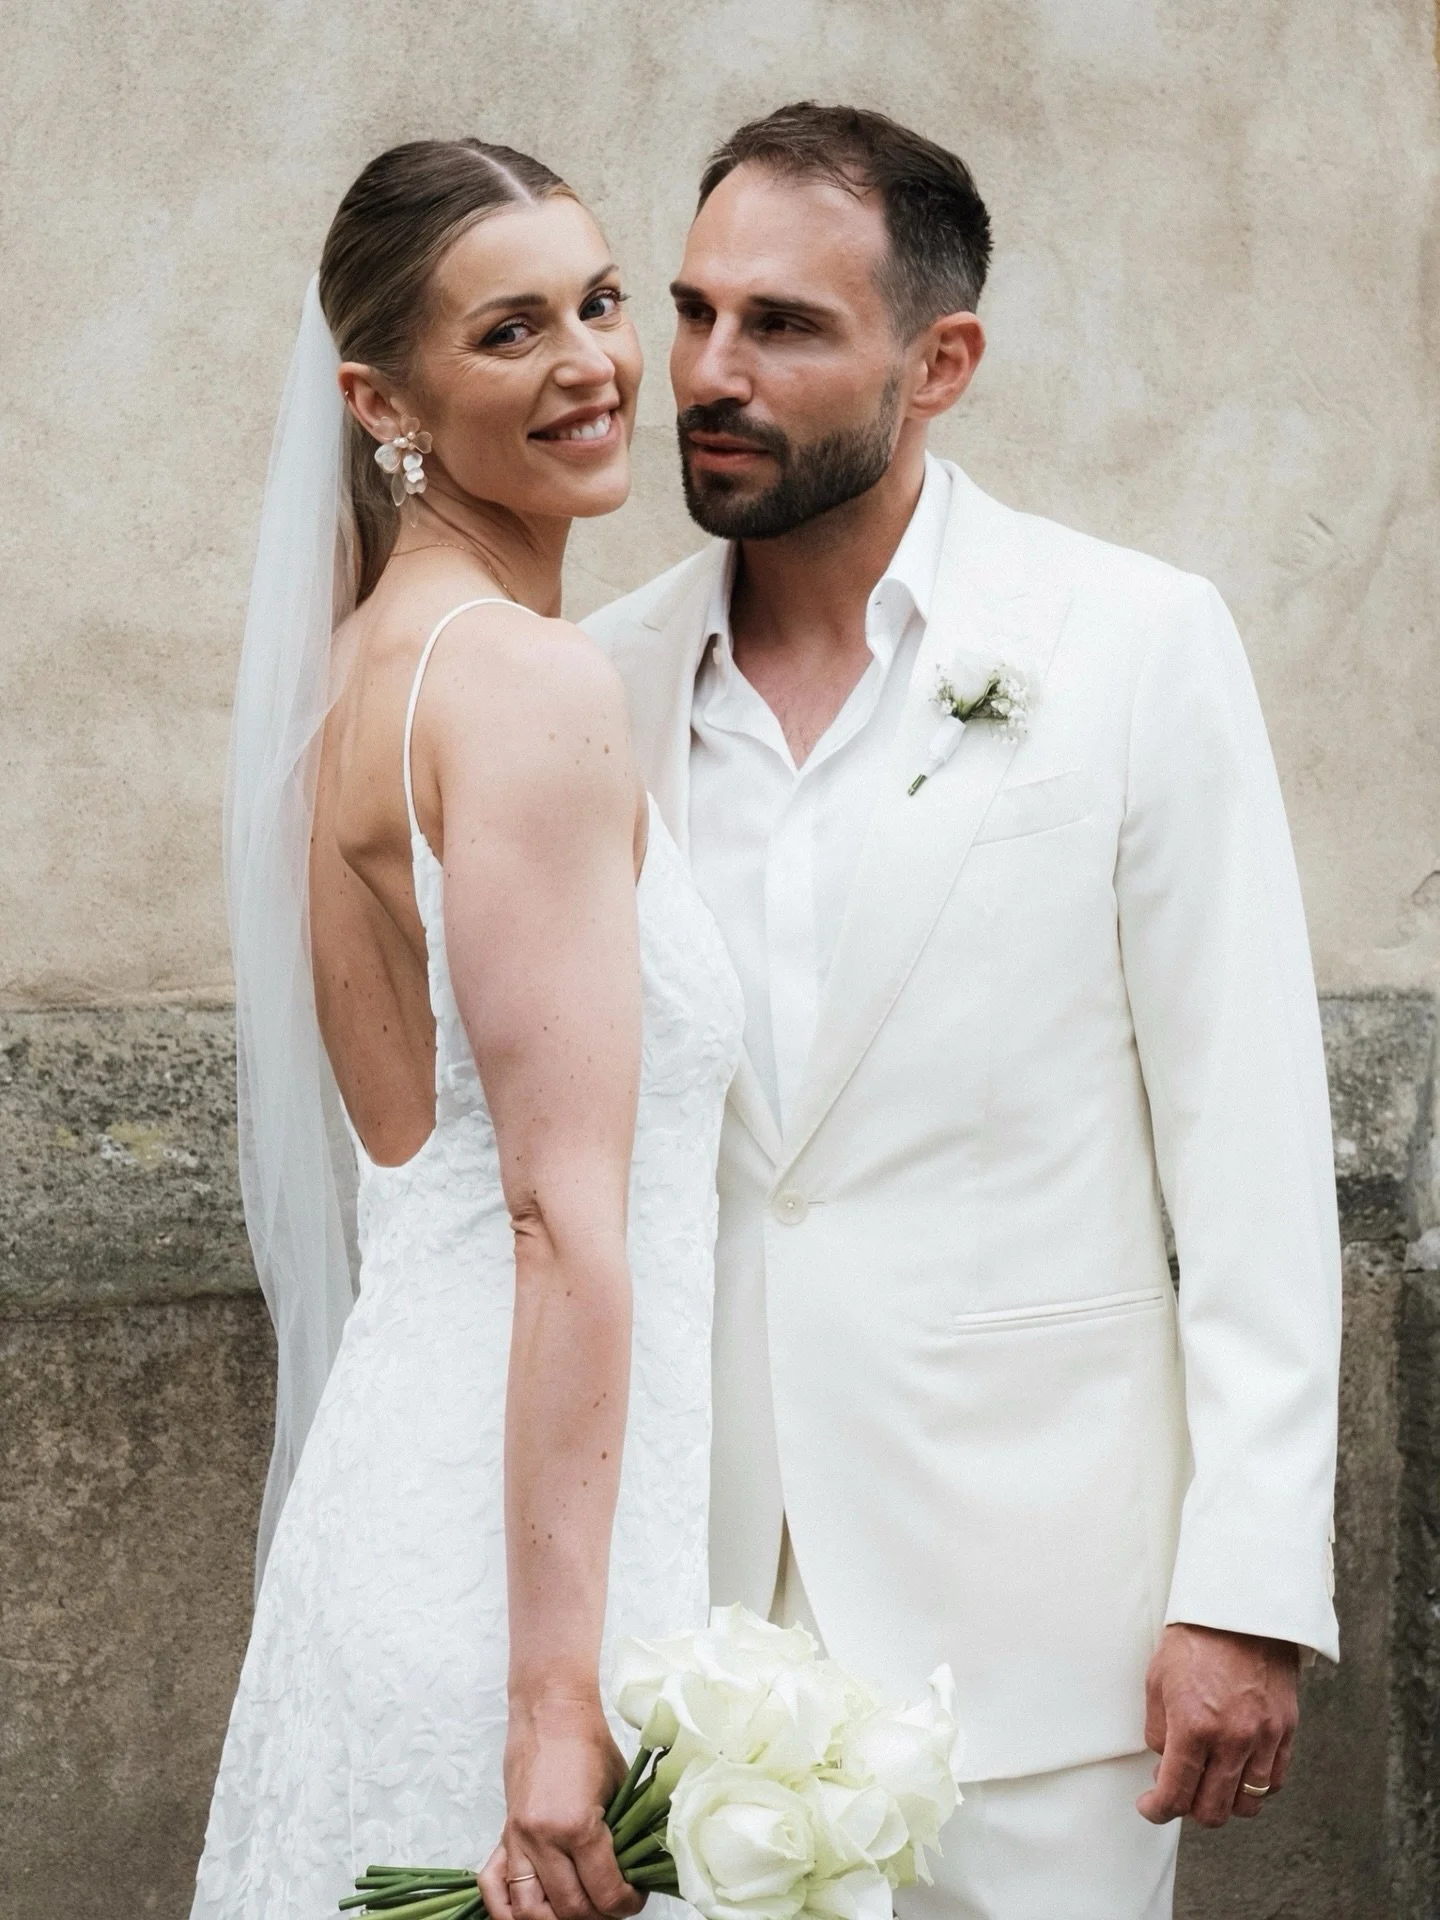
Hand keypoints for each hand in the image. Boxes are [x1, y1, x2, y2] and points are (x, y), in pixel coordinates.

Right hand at [478, 1695, 644, 1919]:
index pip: (604, 1892)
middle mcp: (543, 1838)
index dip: (627, 1904)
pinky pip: (493, 1888)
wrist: (551, 1711)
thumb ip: (624, 1837)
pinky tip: (529, 1914)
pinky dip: (506, 1911)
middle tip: (613, 1903)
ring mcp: (519, 1839)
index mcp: (577, 1825)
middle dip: (598, 1915)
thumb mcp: (620, 1789)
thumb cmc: (589, 1742)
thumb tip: (637, 1874)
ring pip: (530, 1910)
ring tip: (579, 1908)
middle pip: (570, 1909)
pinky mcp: (504, 1834)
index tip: (634, 1898)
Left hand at [1137, 1623, 1298, 1828]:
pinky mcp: (1286, 1731)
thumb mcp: (1157, 1681)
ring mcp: (1263, 1738)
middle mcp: (1232, 1739)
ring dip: (1223, 1801)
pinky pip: (1273, 1782)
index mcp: (1193, 1726)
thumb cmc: (1195, 1639)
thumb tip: (1165, 1765)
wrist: (1240, 1609)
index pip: (1176, 1794)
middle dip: (1188, 1809)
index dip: (1157, 1810)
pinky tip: (1236, 1771)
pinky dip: (1253, 1787)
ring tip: (1208, 1780)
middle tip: (1177, 1790)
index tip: (1151, 1806)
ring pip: (1247, 1804)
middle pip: (1213, 1810)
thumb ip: (1159, 1731)